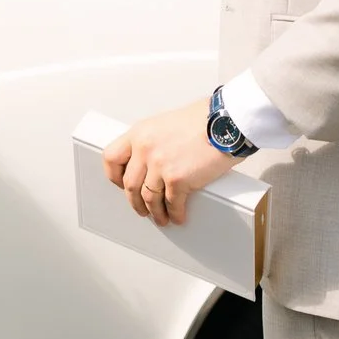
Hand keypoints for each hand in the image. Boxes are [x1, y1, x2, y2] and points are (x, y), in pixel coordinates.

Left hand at [101, 100, 240, 226]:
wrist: (226, 121)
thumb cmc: (203, 120)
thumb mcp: (165, 124)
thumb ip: (153, 141)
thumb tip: (150, 162)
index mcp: (139, 133)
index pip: (111, 158)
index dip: (115, 176)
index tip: (122, 184)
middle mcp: (145, 149)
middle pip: (129, 184)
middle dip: (135, 202)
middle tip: (141, 209)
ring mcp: (160, 165)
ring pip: (148, 198)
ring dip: (154, 212)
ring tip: (161, 218)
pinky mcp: (178, 179)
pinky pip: (171, 204)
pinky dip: (174, 214)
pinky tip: (177, 216)